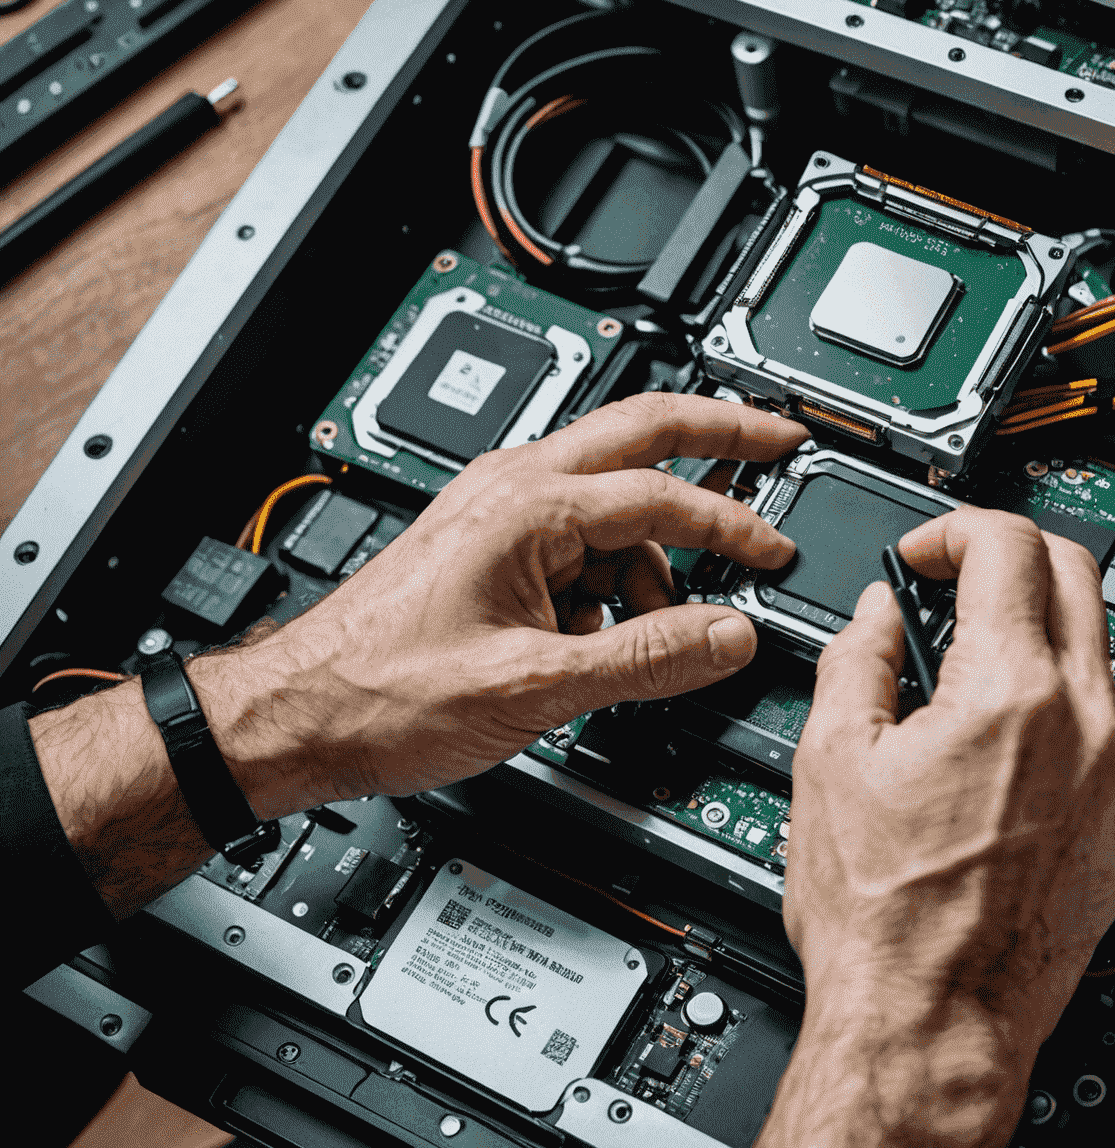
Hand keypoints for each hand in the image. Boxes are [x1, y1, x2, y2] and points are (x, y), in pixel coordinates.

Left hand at [195, 393, 808, 810]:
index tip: (775, 553)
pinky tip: (609, 636)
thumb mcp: (534, 687)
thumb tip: (727, 637)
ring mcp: (499, 513)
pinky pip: (580, 542)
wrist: (300, 717)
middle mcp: (512, 488)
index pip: (661, 495)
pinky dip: (614, 577)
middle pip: (639, 430)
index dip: (732, 524)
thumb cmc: (383, 693)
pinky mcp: (490, 547)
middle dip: (718, 432)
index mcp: (527, 505)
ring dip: (656, 547)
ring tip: (666, 622)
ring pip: (612, 500)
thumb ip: (645, 659)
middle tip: (780, 438)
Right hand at [712, 507, 1114, 1147]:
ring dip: (1037, 632)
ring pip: (1098, 648)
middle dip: (1008, 556)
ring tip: (966, 674)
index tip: (922, 556)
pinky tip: (1006, 741)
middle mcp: (1087, 725)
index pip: (1008, 546)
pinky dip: (1064, 702)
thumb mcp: (830, 762)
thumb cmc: (883, 922)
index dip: (953, 529)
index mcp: (1011, 694)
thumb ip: (857, 658)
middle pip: (1076, 573)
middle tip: (952, 583)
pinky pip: (1114, 723)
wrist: (934, 1028)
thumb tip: (878, 616)